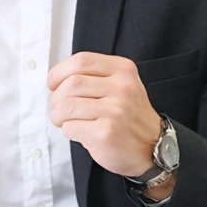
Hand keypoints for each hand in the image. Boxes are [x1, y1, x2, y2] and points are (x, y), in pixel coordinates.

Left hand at [47, 53, 161, 178]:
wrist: (153, 146)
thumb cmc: (128, 115)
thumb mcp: (121, 84)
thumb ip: (94, 76)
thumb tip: (55, 78)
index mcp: (123, 70)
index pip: (82, 60)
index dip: (60, 72)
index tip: (53, 83)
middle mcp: (122, 88)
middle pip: (71, 83)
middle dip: (56, 97)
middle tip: (57, 107)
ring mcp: (115, 111)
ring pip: (67, 106)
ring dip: (57, 115)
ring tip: (63, 120)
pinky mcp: (106, 133)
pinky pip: (71, 127)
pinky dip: (67, 130)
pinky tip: (78, 131)